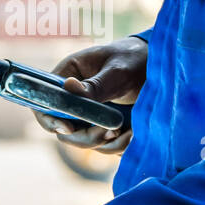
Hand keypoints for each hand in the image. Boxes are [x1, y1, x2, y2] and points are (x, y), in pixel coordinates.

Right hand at [34, 35, 146, 154]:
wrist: (160, 68)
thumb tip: (68, 87)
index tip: (69, 128)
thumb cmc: (134, 59)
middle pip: (63, 129)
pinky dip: (117, 146)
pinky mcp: (103, 126)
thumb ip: (96, 84)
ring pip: (83, 141)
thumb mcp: (118, 70)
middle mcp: (73, 98)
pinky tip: (134, 134)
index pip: (44, 101)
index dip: (49, 118)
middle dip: (85, 137)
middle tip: (110, 132)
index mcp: (67, 75)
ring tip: (129, 132)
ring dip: (105, 143)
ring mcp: (88, 114)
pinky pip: (103, 145)